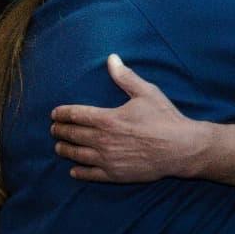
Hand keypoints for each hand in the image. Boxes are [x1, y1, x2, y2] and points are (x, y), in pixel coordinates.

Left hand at [49, 54, 208, 181]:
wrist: (180, 148)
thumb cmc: (164, 118)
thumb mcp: (146, 92)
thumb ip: (125, 76)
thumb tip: (112, 58)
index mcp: (108, 118)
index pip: (76, 115)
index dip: (62, 113)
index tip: (54, 114)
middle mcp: (103, 140)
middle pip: (73, 135)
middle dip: (60, 131)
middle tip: (53, 129)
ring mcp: (108, 159)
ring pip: (78, 155)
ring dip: (66, 150)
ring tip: (59, 148)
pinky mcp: (116, 174)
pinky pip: (91, 175)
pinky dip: (80, 173)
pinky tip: (74, 171)